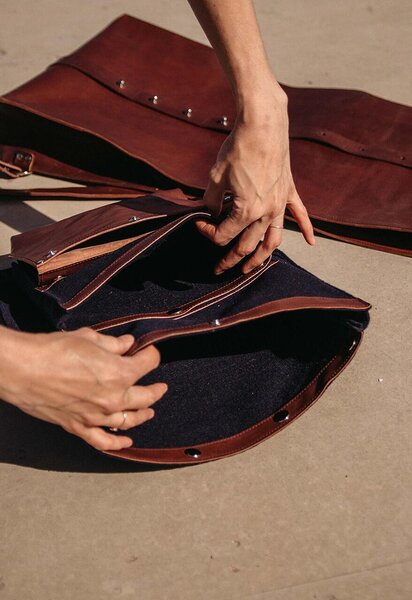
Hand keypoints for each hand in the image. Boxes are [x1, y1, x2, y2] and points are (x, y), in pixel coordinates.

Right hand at [0, 327, 166, 450]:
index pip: (148, 363)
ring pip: (129, 420)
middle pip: (146, 397)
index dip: (151, 355)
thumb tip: (127, 344)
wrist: (23, 368)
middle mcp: (113, 398)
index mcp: (120, 373)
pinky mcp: (79, 426)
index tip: (150, 352)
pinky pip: (103, 440)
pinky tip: (127, 441)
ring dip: (142, 415)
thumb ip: (113, 344)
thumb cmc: (54, 350)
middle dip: (156, 390)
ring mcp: (96, 415)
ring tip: (149, 411)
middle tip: (160, 387)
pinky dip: (117, 442)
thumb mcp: (89, 338)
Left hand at [195, 86, 314, 273]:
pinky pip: (300, 215)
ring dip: (261, 257)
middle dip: (230, 259)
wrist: (263, 125)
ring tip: (251, 268)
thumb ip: (213, 200)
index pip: (223, 235)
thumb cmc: (237, 149)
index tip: (198, 224)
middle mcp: (266, 213)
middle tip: (219, 268)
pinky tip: (310, 242)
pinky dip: (306, 229)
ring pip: (273, 240)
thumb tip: (212, 212)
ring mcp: (280, 204)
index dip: (207, 233)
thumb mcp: (216, 177)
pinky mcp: (289, 192)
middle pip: (247, 246)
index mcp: (246, 211)